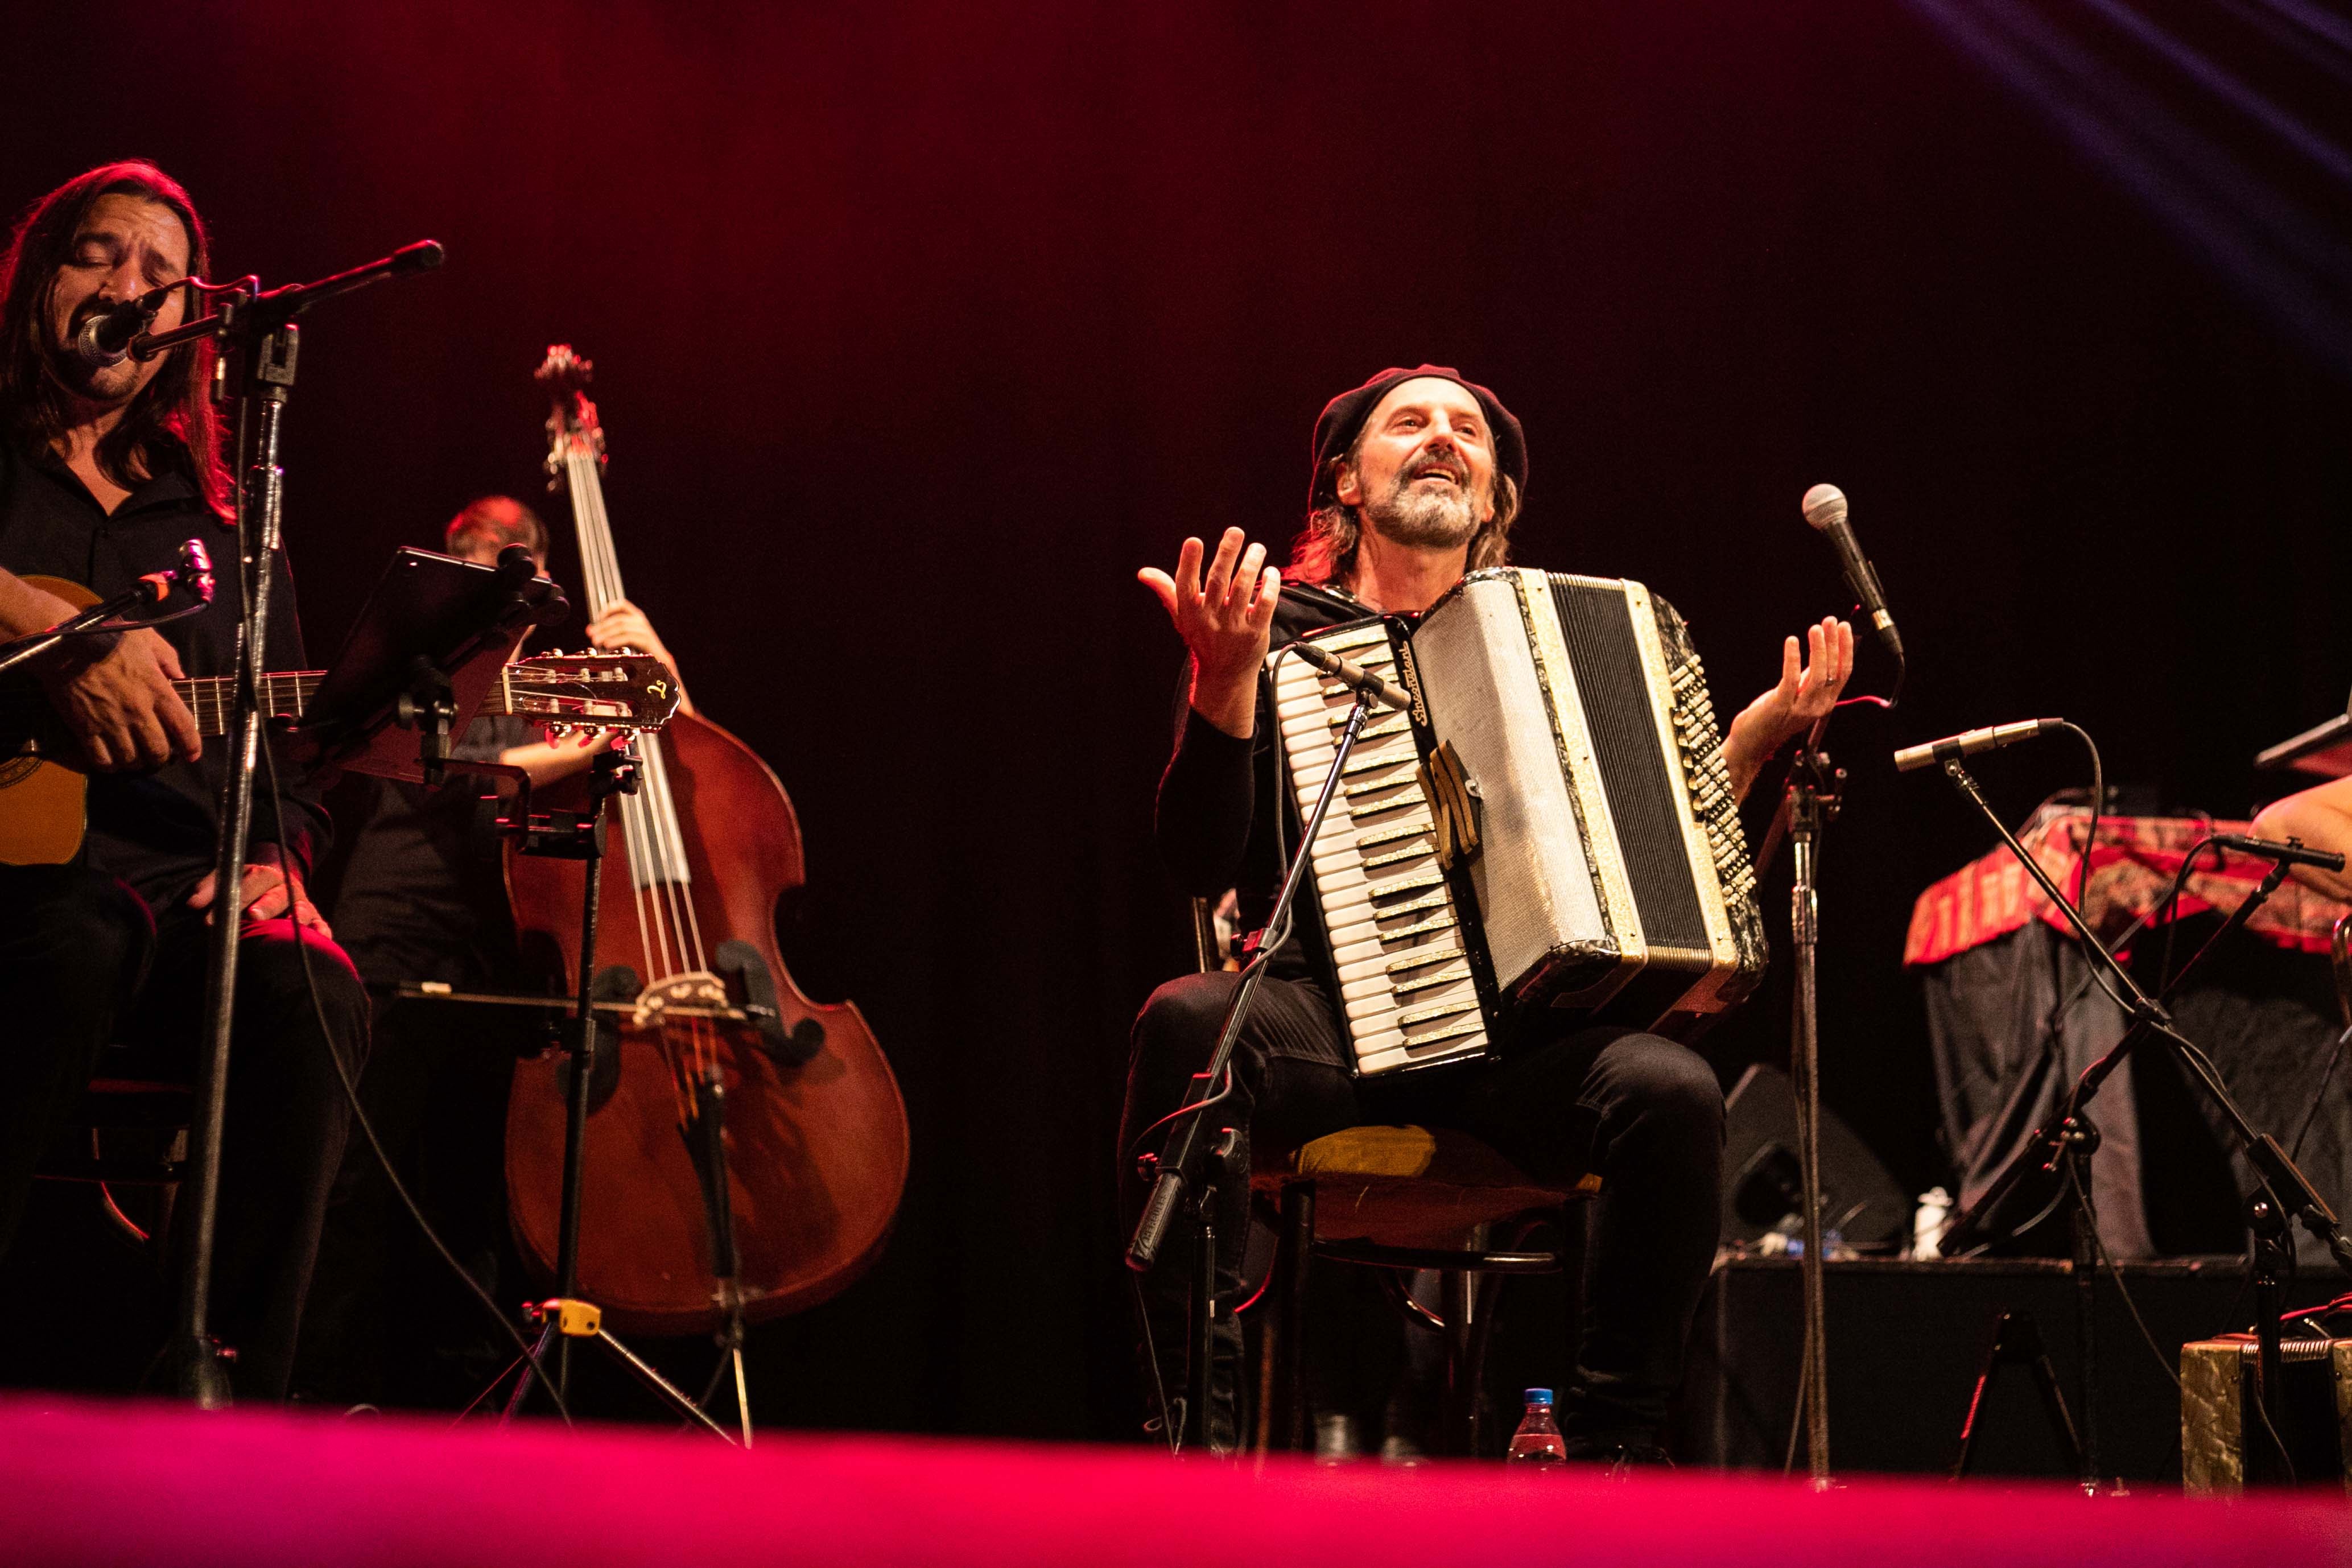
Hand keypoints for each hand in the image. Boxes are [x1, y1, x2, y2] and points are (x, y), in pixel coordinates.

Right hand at [39, 624, 199, 771]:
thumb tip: (180, 677)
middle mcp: (138, 711)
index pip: (184, 727)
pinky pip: (101, 760)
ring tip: (135, 758)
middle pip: (158, 751)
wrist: (64, 645)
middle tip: (158, 756)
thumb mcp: (147, 639)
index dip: (192, 746)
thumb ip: (168, 658)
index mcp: (157, 690)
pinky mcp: (85, 729)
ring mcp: (111, 722)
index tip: (192, 755)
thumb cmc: (107, 638)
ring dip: (136, 763)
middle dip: (161, 758)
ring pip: (131, 759)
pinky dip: (109, 766)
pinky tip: (111, 761)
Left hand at [187, 844, 330, 937]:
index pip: (249, 883)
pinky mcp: (313, 916)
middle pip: (276, 895)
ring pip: (302, 907)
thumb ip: (210, 888)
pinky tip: (320, 937)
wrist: (280, 875)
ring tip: (293, 922)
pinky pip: (320, 922)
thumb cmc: (248, 883)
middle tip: (253, 917)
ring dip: (298, 915)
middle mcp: (286, 886)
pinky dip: (321, 930)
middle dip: (265, 905)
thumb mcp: (228, 877)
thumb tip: (192, 903)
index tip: (211, 920)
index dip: (232, 899)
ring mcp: (301, 902)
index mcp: (264, 874)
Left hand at [589, 598, 672, 670]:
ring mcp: (646, 632)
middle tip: (591, 634)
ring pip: (623, 626)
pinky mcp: (648, 642)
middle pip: (619, 618)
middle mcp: (642, 623)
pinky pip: (630, 637)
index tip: (598, 618)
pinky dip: (616, 640)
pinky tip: (607, 645)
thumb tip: (594, 633)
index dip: (609, 609)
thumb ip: (614, 635)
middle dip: (602, 626)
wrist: (663, 668)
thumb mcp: (628, 642)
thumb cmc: (644, 655)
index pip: (623, 605)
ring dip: (606, 633)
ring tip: (596, 641)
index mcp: (637, 619)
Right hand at [1138, 528, 1282, 737]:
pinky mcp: (1255, 633)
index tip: (1193, 541)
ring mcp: (1234, 627)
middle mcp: (1210, 619)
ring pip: (1243, 588)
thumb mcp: (1181, 616)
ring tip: (1257, 548)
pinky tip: (1271, 572)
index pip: (1185, 585)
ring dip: (1251, 564)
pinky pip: (1265, 605)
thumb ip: (1166, 590)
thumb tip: (1144, 573)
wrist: (1225, 675)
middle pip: (1218, 581)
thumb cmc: (1202, 637)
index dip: (1188, 563)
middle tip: (1236, 531)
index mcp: (1190, 612)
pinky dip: (1269, 586)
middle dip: (1226, 553)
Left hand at [1721, 617, 1854, 801]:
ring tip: (1815, 628)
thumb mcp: (1798, 697)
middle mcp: (1817, 707)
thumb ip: (1810, 680)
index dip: (1846, 649)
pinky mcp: (1780, 706)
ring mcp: (1799, 708)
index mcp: (1825, 703)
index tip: (1843, 628)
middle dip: (1833, 643)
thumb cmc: (1773, 719)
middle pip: (1832, 671)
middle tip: (1830, 621)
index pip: (1843, 673)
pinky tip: (1792, 642)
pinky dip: (1792, 659)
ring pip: (1817, 676)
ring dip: (1818, 649)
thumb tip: (1821, 654)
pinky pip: (1790, 680)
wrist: (1752, 745)